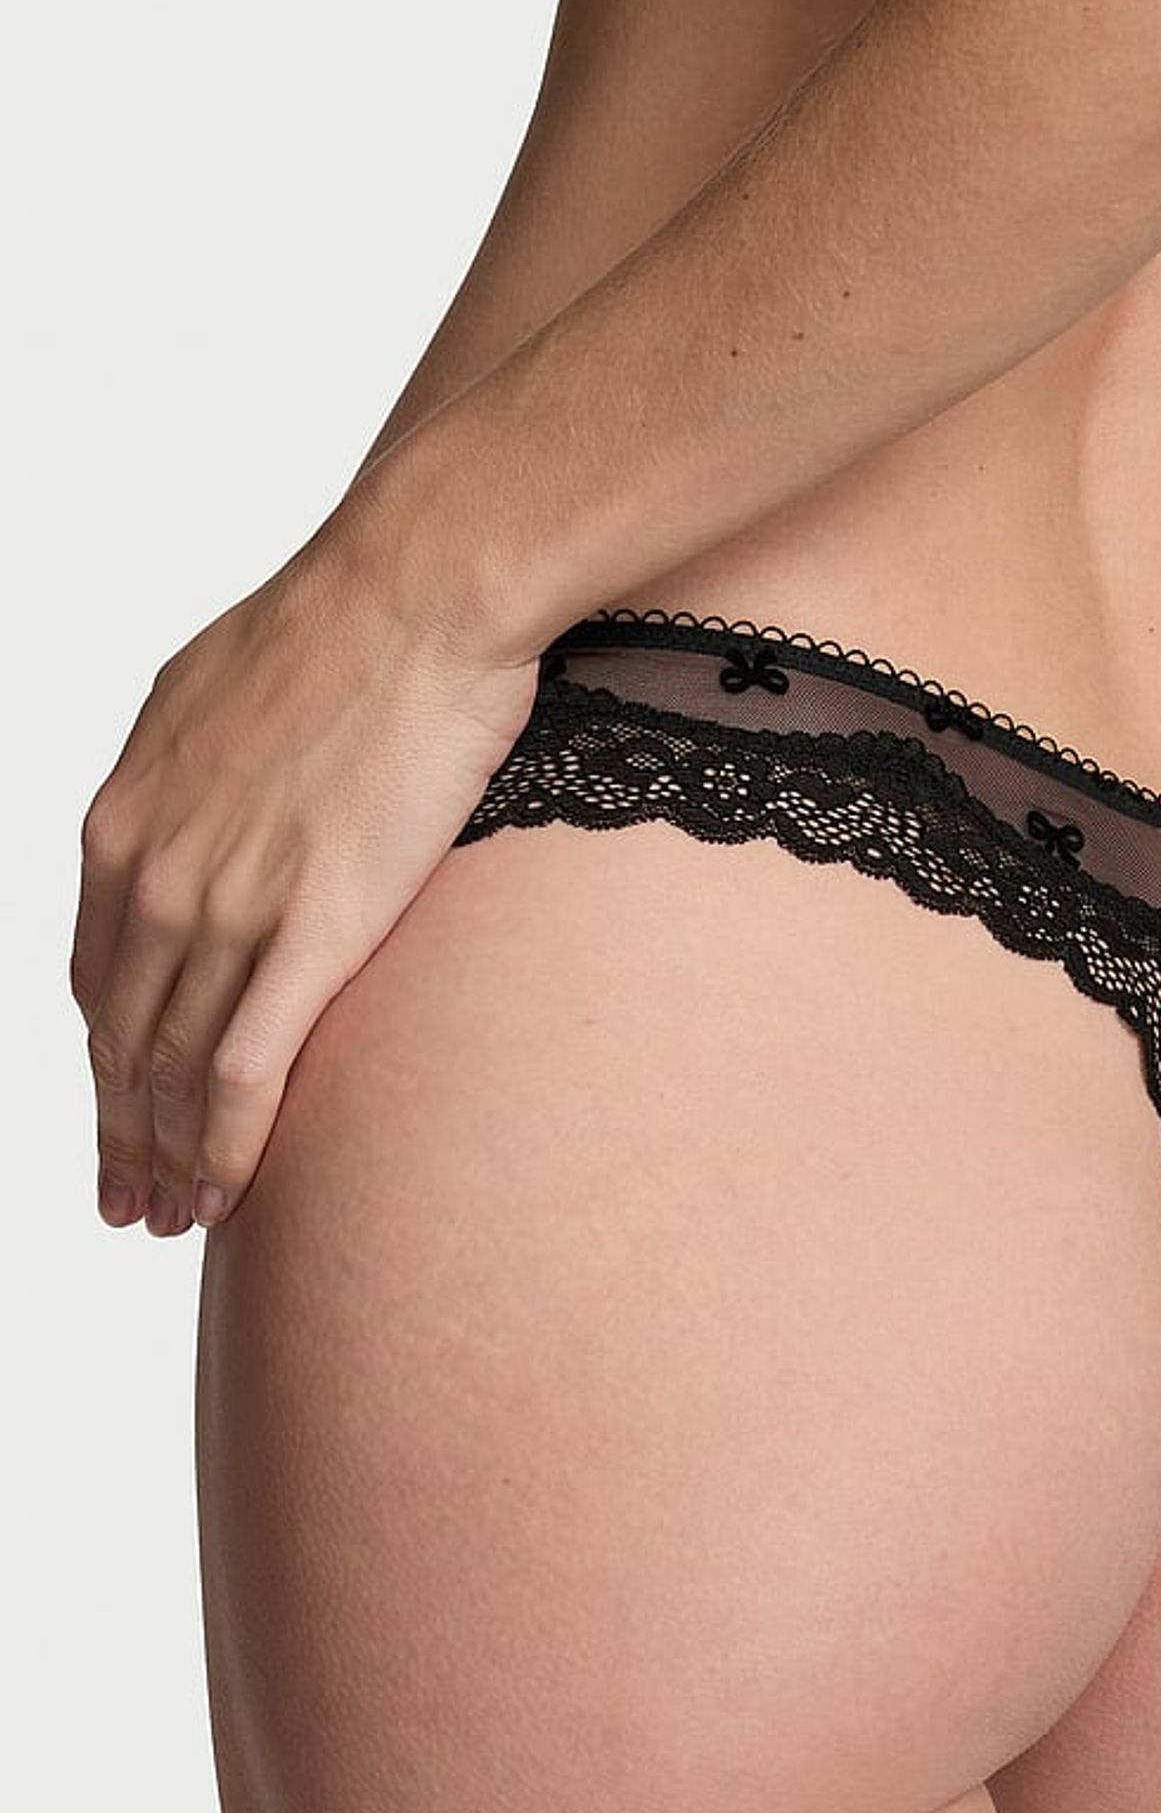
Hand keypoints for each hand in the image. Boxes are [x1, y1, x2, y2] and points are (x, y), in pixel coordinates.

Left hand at [70, 525, 540, 1233]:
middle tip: (127, 1204)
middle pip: (119, 1038)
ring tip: (175, 1219)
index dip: (101, 1061)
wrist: (413, 594)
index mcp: (124, 819)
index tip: (115, 1112)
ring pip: (170, 1066)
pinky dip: (225, 1143)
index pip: (96, 975)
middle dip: (117, 1134)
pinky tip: (225, 1192)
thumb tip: (205, 814)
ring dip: (166, 1156)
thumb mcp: (210, 700)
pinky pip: (244, 1065)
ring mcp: (227, 905)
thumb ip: (189, 783)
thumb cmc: (340, 632)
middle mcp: (154, 871)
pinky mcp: (311, 929)